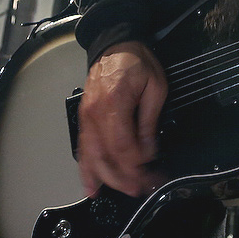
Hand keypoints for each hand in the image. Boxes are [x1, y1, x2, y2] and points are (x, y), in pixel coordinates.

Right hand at [78, 41, 167, 198]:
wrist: (114, 44)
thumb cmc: (137, 62)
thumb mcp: (156, 86)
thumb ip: (150, 120)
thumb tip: (149, 150)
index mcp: (115, 102)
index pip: (123, 145)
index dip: (137, 164)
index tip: (151, 173)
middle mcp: (95, 113)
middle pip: (106, 156)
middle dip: (123, 178)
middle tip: (141, 189)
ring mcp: (86, 117)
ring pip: (92, 156)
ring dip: (106, 178)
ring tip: (120, 192)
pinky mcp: (83, 119)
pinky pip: (83, 148)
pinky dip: (86, 169)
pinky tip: (91, 186)